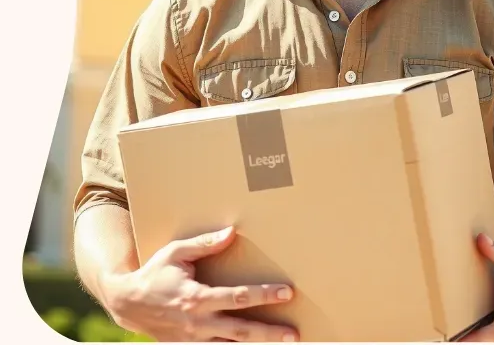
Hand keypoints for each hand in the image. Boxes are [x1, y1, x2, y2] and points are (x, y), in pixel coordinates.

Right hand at [102, 226, 297, 342]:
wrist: (127, 303)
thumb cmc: (155, 273)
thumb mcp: (177, 253)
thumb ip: (205, 244)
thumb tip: (232, 232)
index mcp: (196, 298)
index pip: (238, 297)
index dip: (264, 295)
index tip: (287, 292)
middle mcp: (198, 323)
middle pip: (240, 331)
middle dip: (268, 333)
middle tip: (293, 334)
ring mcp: (193, 340)